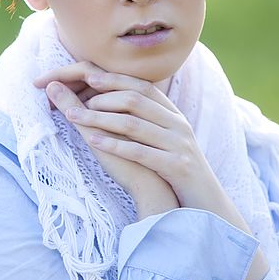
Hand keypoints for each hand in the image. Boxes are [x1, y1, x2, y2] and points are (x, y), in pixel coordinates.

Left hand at [34, 73, 178, 218]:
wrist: (206, 203)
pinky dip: (114, 144)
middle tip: (74, 100)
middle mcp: (177, 125)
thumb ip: (144, 121)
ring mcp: (178, 145)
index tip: (88, 77)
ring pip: (134, 124)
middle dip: (101, 97)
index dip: (115, 80)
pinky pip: (140, 152)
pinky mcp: (176, 166)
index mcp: (173, 115)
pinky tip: (92, 141)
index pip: (142, 87)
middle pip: (136, 100)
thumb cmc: (176, 170)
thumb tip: (113, 103)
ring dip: (99, 118)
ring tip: (72, 116)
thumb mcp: (163, 141)